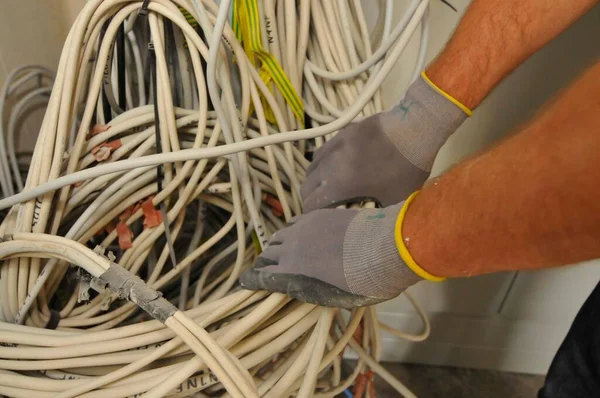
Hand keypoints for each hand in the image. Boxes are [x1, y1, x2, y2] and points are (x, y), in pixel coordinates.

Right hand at [239, 201, 423, 307]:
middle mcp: (290, 248)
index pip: (262, 275)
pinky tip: (295, 233)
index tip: (246, 282)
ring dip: (276, 245)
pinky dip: (290, 230)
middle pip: (268, 254)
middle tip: (264, 268)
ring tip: (278, 250)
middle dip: (264, 262)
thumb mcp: (332, 297)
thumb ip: (308, 288)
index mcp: (291, 271)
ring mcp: (303, 228)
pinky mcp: (317, 215)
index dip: (252, 280)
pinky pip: (294, 222)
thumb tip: (298, 285)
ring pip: (279, 236)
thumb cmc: (362, 282)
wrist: (383, 248)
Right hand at [301, 74, 469, 211]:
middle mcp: (329, 166)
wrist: (414, 130)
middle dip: (311, 199)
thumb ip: (370, 214)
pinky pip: (322, 152)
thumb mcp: (392, 202)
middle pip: (306, 186)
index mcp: (339, 185)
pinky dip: (322, 164)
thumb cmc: (406, 170)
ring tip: (327, 187)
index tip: (321, 221)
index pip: (311, 205)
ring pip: (311, 168)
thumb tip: (357, 223)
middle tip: (324, 207)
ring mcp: (334, 147)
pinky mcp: (341, 134)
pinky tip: (335, 167)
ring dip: (315, 181)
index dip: (313, 216)